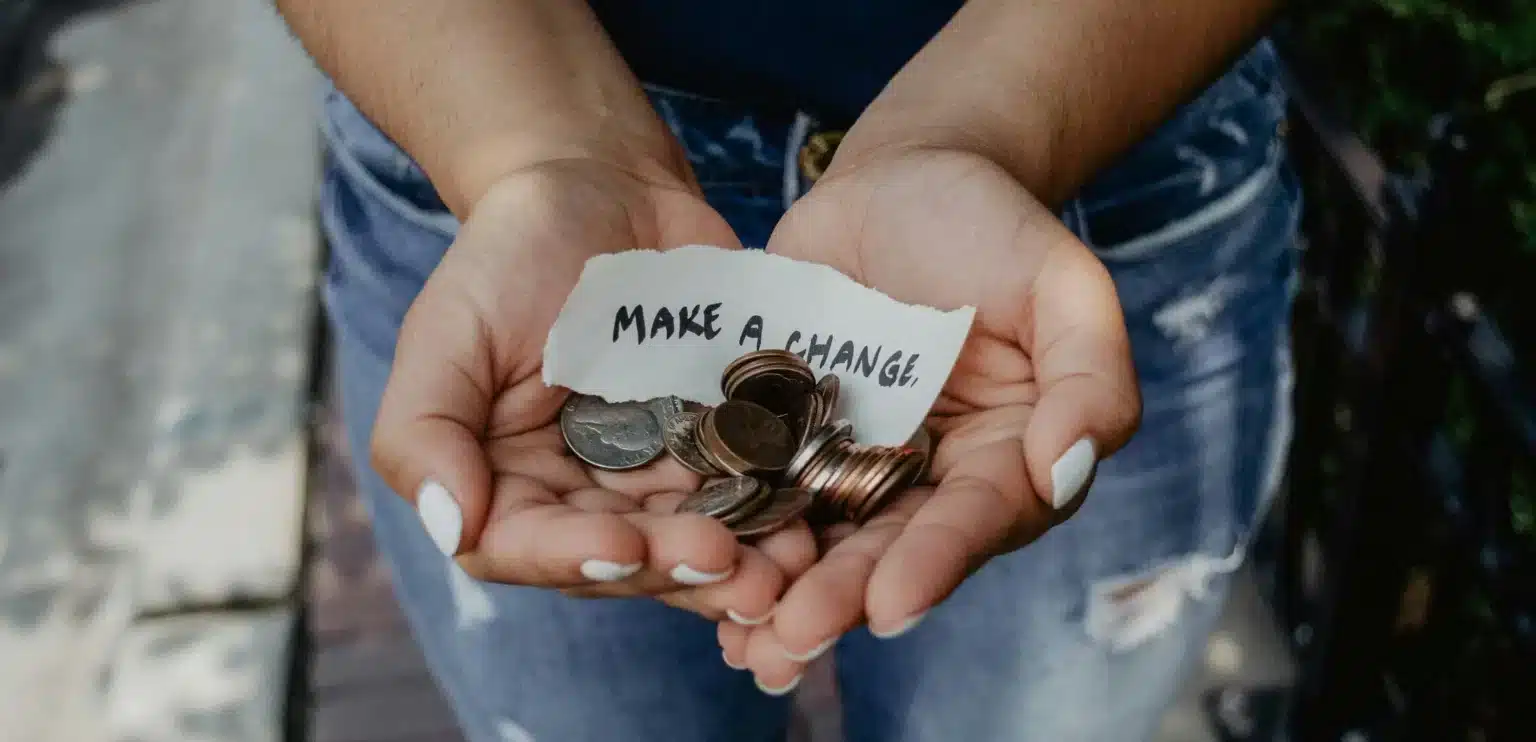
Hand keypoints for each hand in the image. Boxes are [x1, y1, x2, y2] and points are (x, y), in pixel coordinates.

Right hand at [370, 159, 816, 620]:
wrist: (603, 187)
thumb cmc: (509, 254)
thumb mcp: (448, 329)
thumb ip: (424, 430)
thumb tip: (451, 526)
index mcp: (506, 484)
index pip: (527, 548)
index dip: (575, 557)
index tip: (625, 545)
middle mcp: (581, 498)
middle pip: (625, 560)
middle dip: (676, 569)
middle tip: (731, 566)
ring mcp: (657, 478)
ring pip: (695, 544)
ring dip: (741, 566)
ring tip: (786, 568)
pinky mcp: (721, 447)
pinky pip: (752, 495)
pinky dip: (780, 516)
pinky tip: (812, 527)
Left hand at [719, 147, 1140, 689]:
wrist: (901, 176)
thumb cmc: (993, 224)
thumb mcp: (1062, 282)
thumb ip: (1089, 375)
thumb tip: (1066, 473)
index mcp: (1005, 456)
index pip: (975, 519)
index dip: (936, 562)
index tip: (891, 604)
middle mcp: (928, 478)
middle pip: (888, 548)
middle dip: (842, 597)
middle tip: (793, 636)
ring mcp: (851, 460)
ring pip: (818, 538)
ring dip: (781, 591)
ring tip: (740, 638)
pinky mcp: (785, 435)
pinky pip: (757, 488)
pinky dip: (730, 531)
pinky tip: (692, 573)